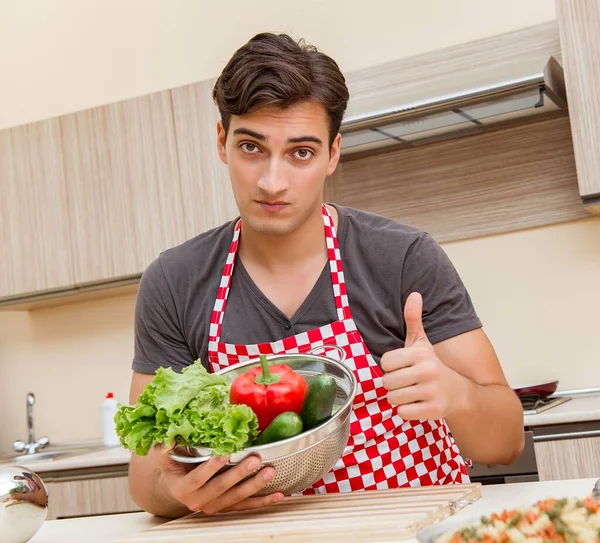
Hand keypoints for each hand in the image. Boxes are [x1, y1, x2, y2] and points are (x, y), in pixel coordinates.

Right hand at [157, 445, 283, 514]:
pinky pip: (247, 506)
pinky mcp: (228, 508)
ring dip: (255, 485)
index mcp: (183, 488)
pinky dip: (263, 501)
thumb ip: (165, 449)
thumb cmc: (175, 468)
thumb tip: (169, 438)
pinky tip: (278, 494)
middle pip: (221, 487)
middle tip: (255, 459)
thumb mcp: (165, 458)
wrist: (179, 488)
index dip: (212, 466)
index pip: (198, 477)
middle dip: (239, 473)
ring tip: (270, 471)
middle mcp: (199, 501)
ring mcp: (215, 506)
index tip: (225, 452)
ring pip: (237, 497)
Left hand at [381, 292, 466, 420]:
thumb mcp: (422, 342)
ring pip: (393, 399)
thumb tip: (414, 294)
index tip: (402, 367)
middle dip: (393, 385)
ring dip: (398, 399)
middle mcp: (427, 371)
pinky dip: (406, 411)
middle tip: (406, 382)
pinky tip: (417, 404)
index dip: (390, 367)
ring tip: (410, 393)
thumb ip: (413, 319)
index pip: (385, 362)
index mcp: (421, 354)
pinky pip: (403, 413)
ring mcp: (431, 392)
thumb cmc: (432, 366)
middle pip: (387, 382)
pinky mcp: (434, 411)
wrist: (459, 392)